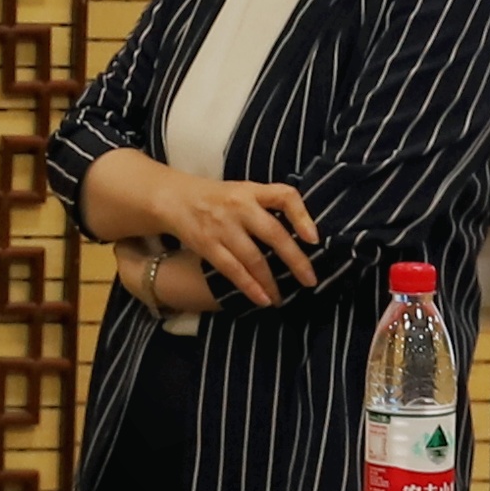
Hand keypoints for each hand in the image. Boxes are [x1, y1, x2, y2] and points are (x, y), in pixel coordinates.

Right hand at [158, 173, 321, 308]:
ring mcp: (223, 226)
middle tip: (310, 280)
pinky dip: (250, 287)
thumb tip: (305, 233)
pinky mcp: (207, 245)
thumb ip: (268, 205)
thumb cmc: (219, 198)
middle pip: (273, 233)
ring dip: (271, 281)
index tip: (314, 239)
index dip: (302, 216)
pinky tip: (263, 299)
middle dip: (295, 260)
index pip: (284, 196)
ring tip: (283, 297)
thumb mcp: (244, 191)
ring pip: (254, 258)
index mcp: (253, 190)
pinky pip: (233, 270)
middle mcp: (240, 206)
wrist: (175, 198)